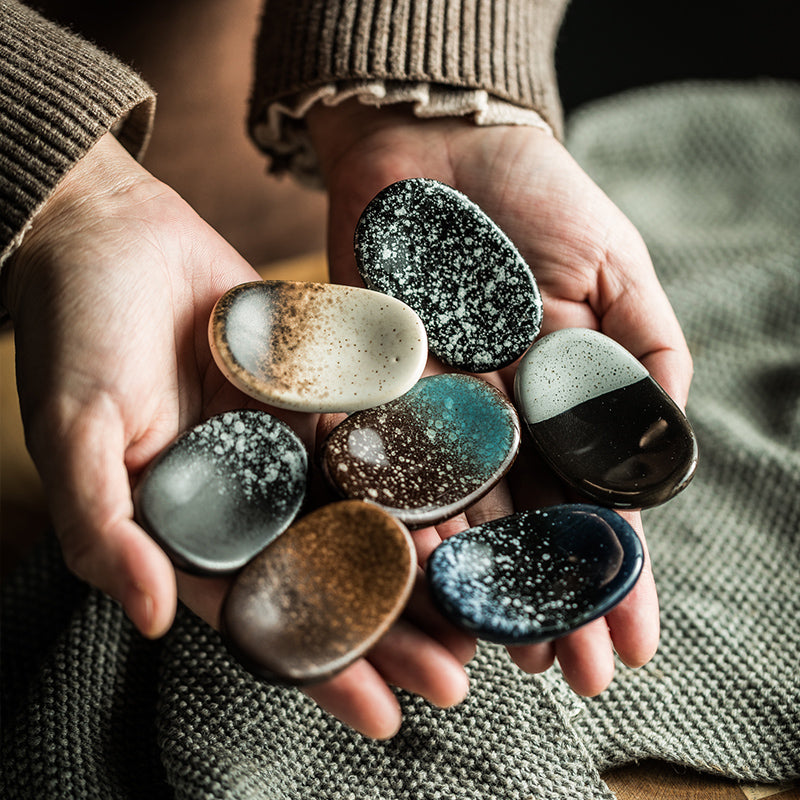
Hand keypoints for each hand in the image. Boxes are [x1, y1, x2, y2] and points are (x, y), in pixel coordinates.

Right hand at [2, 132, 471, 737]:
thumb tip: (155, 615)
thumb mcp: (76, 435)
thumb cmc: (75, 335)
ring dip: (419, 558)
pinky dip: (419, 468)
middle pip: (331, 573)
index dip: (320, 665)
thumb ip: (104, 527)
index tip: (382, 713)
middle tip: (456, 673)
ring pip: (366, 513)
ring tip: (477, 600)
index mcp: (192, 525)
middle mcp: (250, 494)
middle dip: (391, 628)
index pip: (264, 612)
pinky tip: (466, 500)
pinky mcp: (318, 392)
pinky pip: (376, 436)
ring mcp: (290, 443)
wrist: (113, 237)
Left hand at [308, 99, 693, 694]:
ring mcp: (429, 410)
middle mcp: (494, 421)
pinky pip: (380, 458)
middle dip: (542, 599)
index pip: (589, 505)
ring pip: (451, 509)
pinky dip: (396, 508)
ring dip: (472, 576)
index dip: (608, 573)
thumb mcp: (616, 270)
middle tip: (558, 673)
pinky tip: (413, 562)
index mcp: (556, 403)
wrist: (439, 142)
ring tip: (490, 642)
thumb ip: (645, 355)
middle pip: (520, 526)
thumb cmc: (539, 199)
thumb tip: (666, 448)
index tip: (627, 642)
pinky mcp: (367, 387)